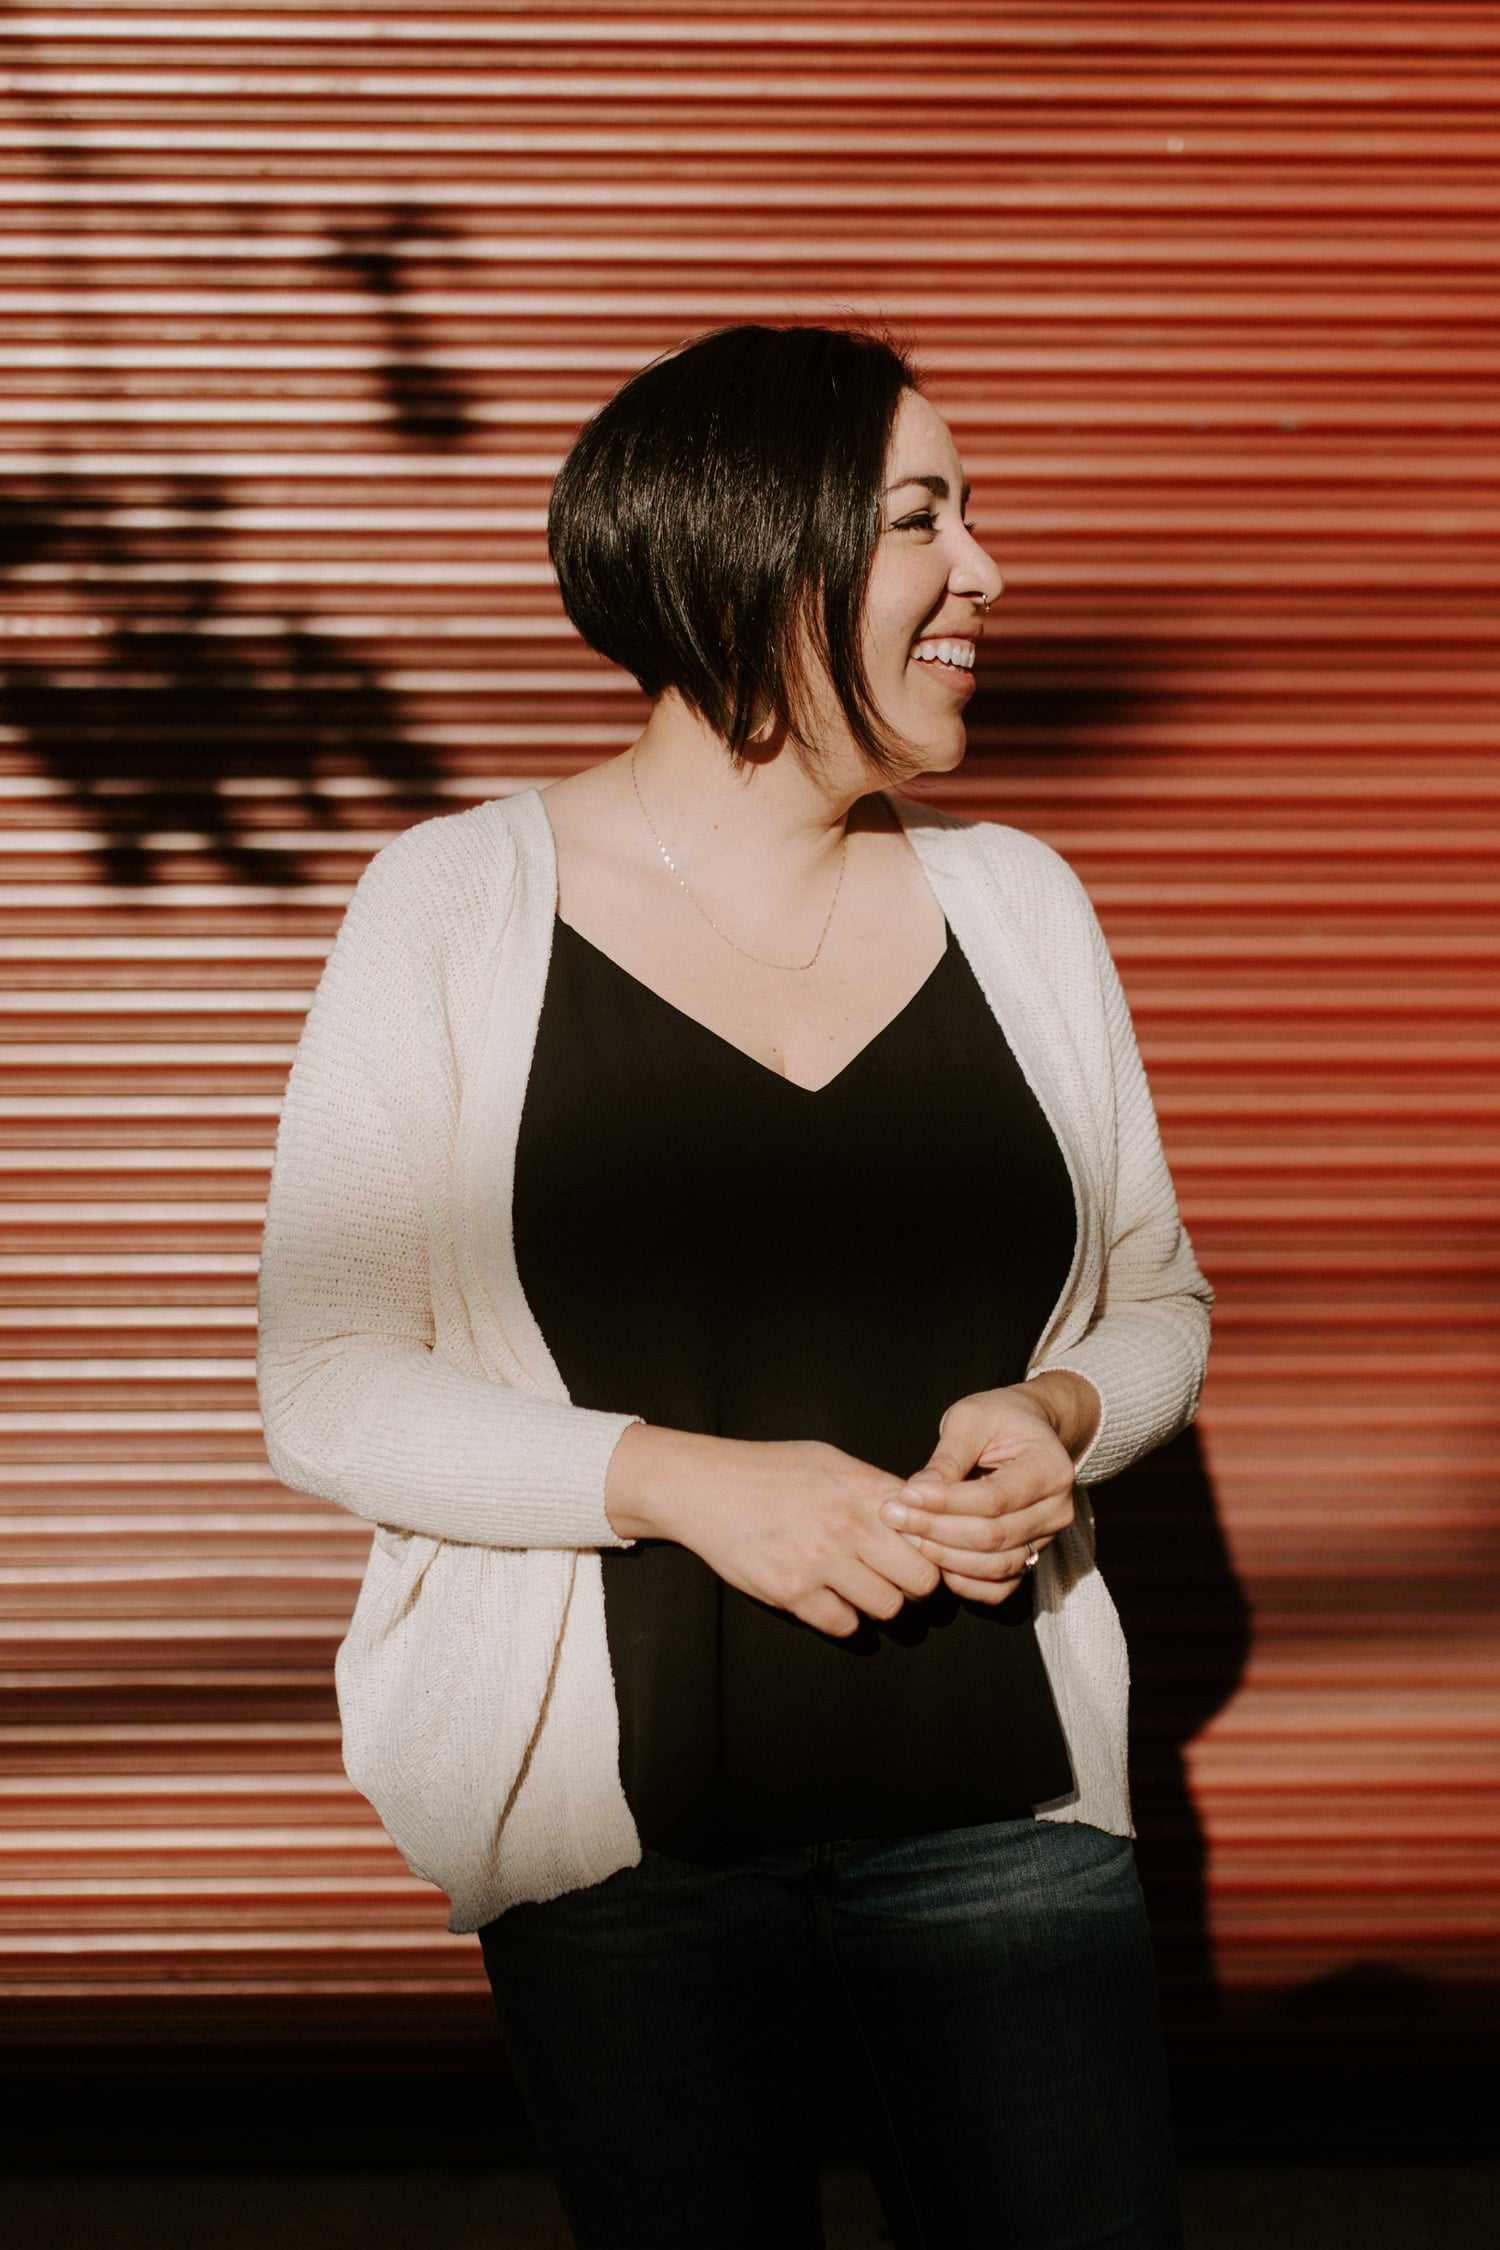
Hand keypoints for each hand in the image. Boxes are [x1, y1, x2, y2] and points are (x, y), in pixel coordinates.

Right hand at [606, 1426, 942, 1638]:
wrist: (706, 1487)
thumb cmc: (771, 1470)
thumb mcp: (831, 1461)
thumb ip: (877, 1488)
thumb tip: (919, 1512)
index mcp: (864, 1489)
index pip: (931, 1532)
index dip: (935, 1548)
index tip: (922, 1552)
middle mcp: (849, 1525)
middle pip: (922, 1580)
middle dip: (916, 1584)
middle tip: (900, 1579)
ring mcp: (820, 1562)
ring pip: (887, 1608)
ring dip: (880, 1603)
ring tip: (863, 1588)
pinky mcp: (792, 1592)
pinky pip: (843, 1625)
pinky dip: (843, 1617)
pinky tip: (829, 1597)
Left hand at [878, 1375, 1097, 1604]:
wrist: (1030, 1429)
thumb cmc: (999, 1418)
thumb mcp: (971, 1420)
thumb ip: (947, 1458)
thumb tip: (915, 1493)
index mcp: (1051, 1469)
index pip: (994, 1499)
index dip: (946, 1502)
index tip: (905, 1494)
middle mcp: (1057, 1510)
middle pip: (993, 1537)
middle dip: (936, 1530)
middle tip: (893, 1517)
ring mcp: (1047, 1539)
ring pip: (995, 1566)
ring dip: (944, 1557)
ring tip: (906, 1535)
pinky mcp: (1031, 1556)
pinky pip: (999, 1586)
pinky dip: (964, 1582)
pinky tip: (933, 1560)